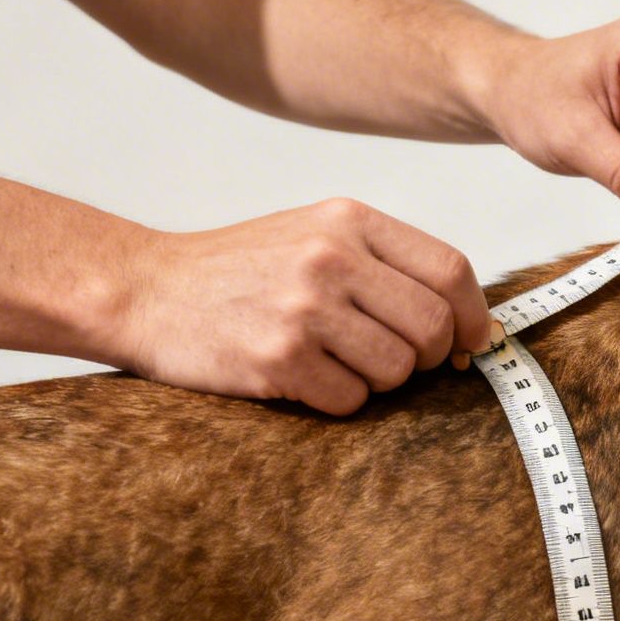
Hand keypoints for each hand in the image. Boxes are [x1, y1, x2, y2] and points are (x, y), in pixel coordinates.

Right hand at [109, 198, 492, 414]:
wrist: (146, 290)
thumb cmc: (239, 270)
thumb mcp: (315, 235)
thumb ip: (385, 264)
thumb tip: (469, 318)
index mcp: (349, 220)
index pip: (450, 270)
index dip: (473, 316)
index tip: (472, 342)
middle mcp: (330, 257)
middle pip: (432, 325)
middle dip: (429, 357)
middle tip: (400, 362)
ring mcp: (304, 308)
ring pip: (396, 368)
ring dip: (379, 381)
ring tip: (339, 362)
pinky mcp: (279, 358)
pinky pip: (351, 399)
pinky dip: (338, 399)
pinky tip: (305, 377)